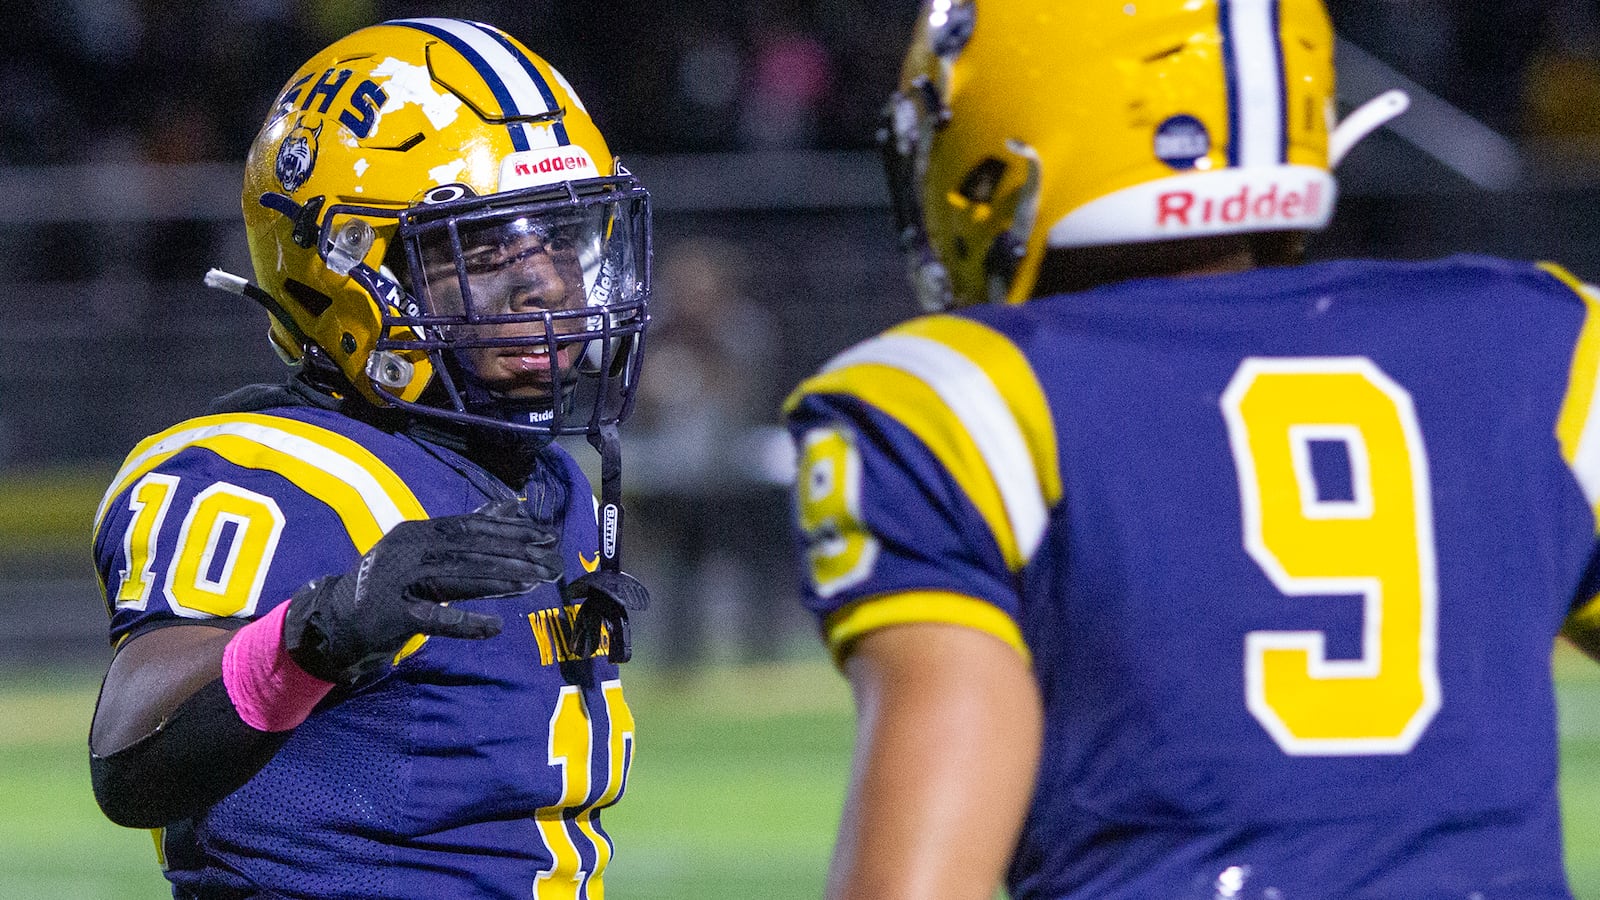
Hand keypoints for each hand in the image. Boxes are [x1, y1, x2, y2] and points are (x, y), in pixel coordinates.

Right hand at [282, 498, 561, 682]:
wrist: (336, 620)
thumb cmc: (389, 584)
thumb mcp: (423, 550)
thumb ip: (465, 530)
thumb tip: (508, 506)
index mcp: (418, 532)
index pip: (471, 527)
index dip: (511, 531)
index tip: (547, 537)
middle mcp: (408, 550)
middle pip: (469, 549)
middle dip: (514, 555)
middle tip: (551, 563)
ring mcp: (399, 581)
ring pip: (457, 578)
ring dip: (499, 581)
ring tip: (534, 584)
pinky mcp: (394, 615)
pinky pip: (436, 619)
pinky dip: (467, 623)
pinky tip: (495, 626)